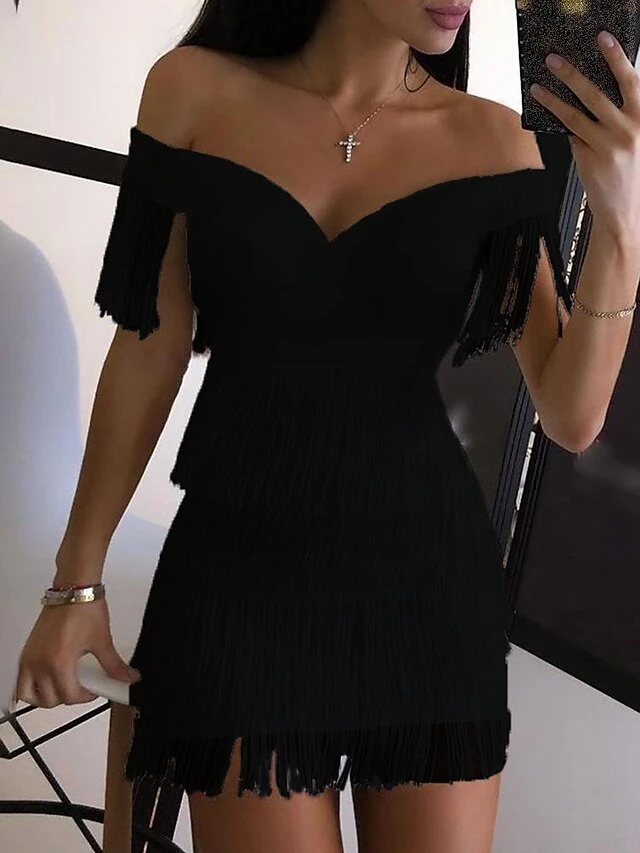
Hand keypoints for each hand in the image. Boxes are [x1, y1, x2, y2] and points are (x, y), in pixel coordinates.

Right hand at [14, 598, 139, 708]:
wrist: (74, 589)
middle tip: (82, 687)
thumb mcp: (102, 640)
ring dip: (46, 697)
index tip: (95, 689)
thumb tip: (127, 678)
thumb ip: (114, 665)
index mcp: (59, 662)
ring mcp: (30, 658)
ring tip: (64, 686)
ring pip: (29, 695)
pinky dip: (31, 687)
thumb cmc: (85, 609)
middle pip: (49, 699)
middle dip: (68, 697)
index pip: (69, 696)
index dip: (86, 697)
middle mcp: (39, 663)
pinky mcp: (26, 652)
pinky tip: (48, 680)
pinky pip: (21, 681)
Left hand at [530, 31, 639, 245]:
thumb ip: (618, 117)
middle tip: (554, 60)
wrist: (625, 209)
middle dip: (573, 74)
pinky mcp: (590, 160)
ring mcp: (608, 145)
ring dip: (553, 99)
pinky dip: (561, 127)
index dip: (616, 58)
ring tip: (537, 87)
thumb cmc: (628, 171)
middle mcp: (628, 129)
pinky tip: (547, 115)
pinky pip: (571, 138)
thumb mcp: (633, 138)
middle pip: (596, 94)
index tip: (602, 38)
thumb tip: (588, 94)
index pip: (630, 81)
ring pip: (575, 116)